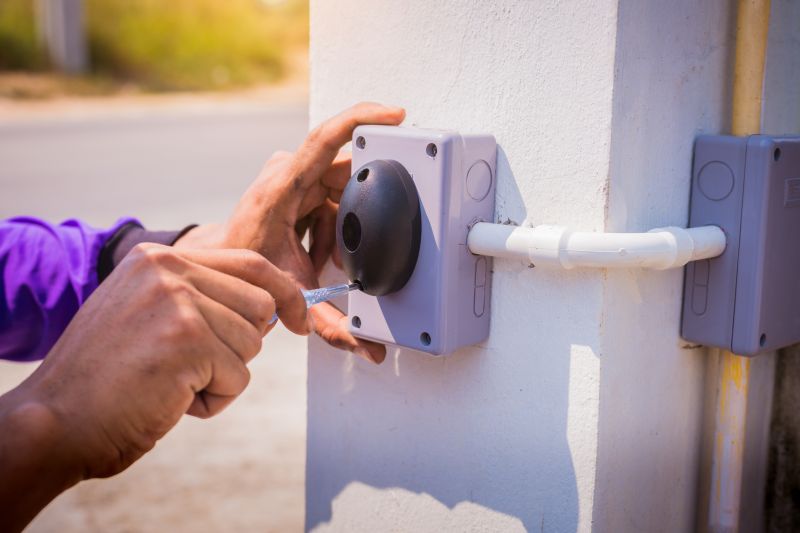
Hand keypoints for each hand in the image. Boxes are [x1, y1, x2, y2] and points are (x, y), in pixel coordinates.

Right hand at [0, 243, 308, 529]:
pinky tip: (170, 400)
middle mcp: (169, 269)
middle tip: (188, 367)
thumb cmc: (105, 377)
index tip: (298, 320)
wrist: (55, 420)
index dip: (284, 294)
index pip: (250, 264)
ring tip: (170, 383)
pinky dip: (212, 400)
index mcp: (160, 258)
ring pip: (251, 345)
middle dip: (237, 348)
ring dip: (221, 377)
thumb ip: (200, 298)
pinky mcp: (188, 340)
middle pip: (259, 306)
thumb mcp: (147, 313)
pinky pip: (237, 379)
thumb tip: (270, 309)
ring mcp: (178, 301)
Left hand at [178, 102, 405, 363]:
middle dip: (357, 212)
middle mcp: (285, 172)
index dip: (363, 120)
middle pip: (345, 174)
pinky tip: (316, 249)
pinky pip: (333, 193)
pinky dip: (335, 223)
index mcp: (281, 189)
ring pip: (342, 188)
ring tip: (319, 257)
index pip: (326, 140)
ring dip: (343, 224)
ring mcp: (290, 171)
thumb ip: (331, 325)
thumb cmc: (247, 274)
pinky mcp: (296, 177)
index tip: (396, 116)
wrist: (220, 268)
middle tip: (342, 249)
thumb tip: (370, 349)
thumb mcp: (293, 298)